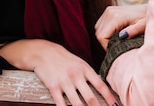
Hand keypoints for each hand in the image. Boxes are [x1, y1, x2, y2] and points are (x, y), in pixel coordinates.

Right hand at [0, 39, 117, 105]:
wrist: (44, 52)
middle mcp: (76, 75)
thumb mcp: (79, 63)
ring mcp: (65, 82)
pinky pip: (61, 104)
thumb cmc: (64, 59)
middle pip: (90, 98)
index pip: (100, 86)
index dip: (109, 97)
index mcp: (85, 69)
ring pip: (77, 104)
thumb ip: (89, 76)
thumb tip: (101, 89)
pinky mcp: (53, 87)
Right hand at [95, 4, 147, 49]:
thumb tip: (122, 36)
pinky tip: (115, 33)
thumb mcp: (142, 26)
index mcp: (116, 16)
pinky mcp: (108, 11)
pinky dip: (105, 31)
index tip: (115, 49)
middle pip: (98, 34)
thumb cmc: (146, 19)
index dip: (106, 46)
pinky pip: (100, 25)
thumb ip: (133, 31)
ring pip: (98, 29)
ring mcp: (108, 10)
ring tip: (117, 39)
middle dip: (106, 42)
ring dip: (105, 37)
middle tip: (117, 45)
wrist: (147, 9)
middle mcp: (109, 12)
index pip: (102, 36)